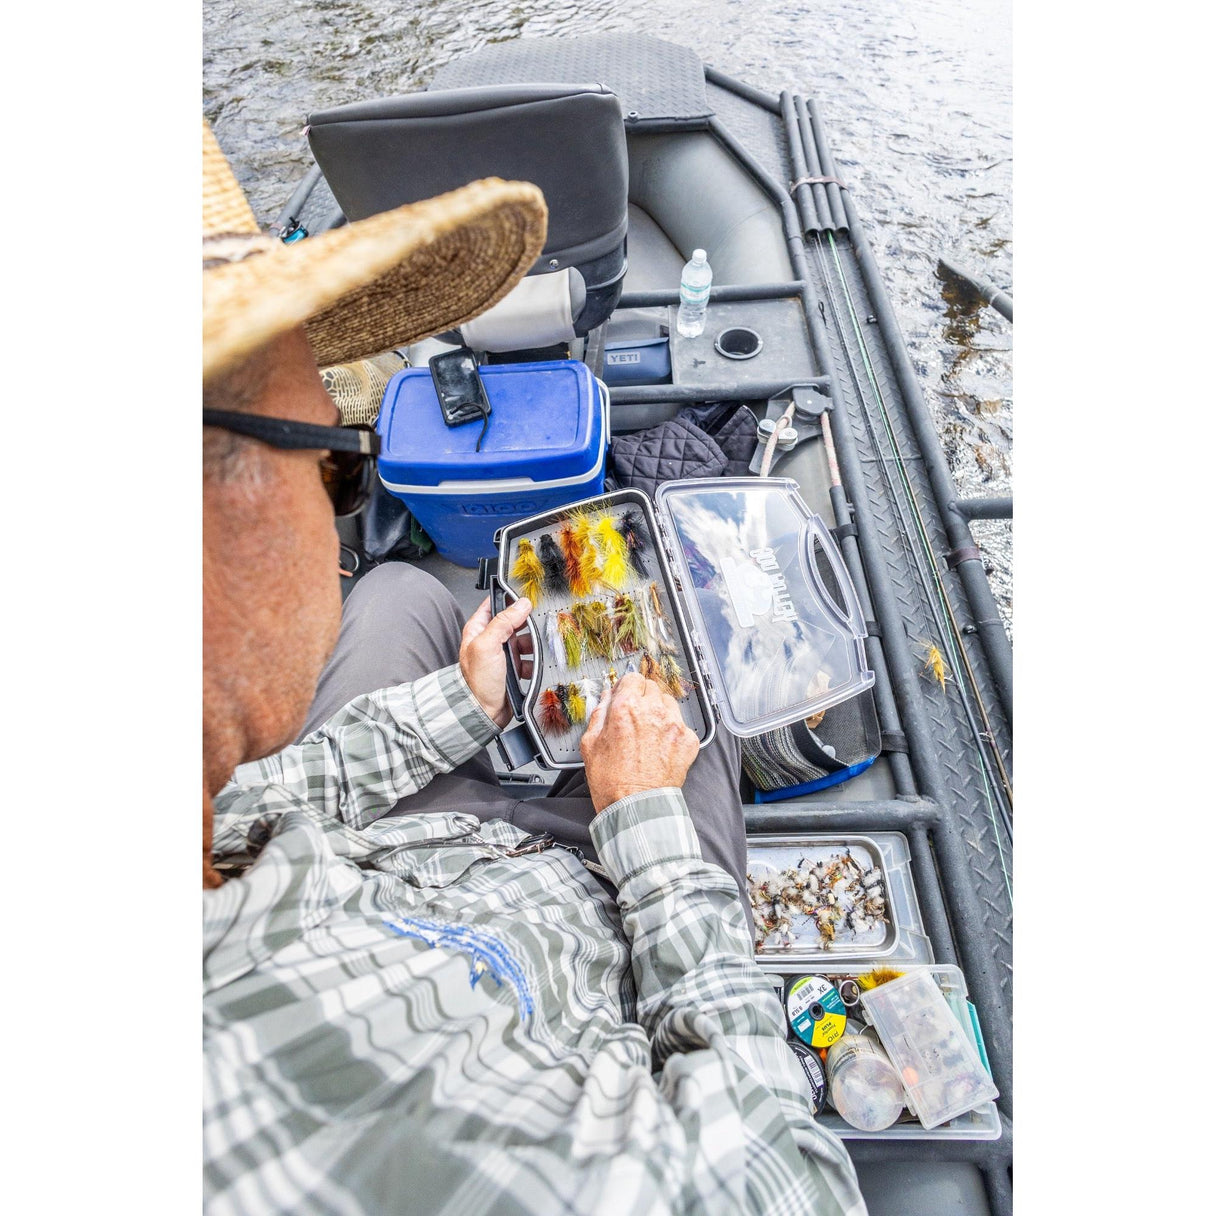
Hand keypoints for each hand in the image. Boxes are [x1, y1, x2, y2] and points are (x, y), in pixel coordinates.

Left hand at [459, 596, 531, 727]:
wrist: (483, 712)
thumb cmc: (477, 682)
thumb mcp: (487, 645)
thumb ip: (503, 622)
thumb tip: (521, 605)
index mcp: (479, 630)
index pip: (494, 605)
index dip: (508, 599)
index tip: (525, 596)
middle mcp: (490, 640)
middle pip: (514, 622)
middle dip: (527, 623)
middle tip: (538, 622)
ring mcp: (503, 655)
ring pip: (525, 641)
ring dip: (534, 644)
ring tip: (540, 647)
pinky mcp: (513, 668)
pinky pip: (530, 660)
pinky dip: (536, 661)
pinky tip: (537, 664)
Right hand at [579, 672, 698, 811]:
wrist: (637, 807)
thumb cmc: (611, 781)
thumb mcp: (590, 744)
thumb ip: (599, 713)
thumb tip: (607, 696)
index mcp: (626, 707)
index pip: (632, 678)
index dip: (627, 687)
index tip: (626, 695)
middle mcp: (653, 711)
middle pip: (652, 687)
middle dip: (643, 697)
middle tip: (635, 716)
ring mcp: (674, 725)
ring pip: (669, 703)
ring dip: (659, 711)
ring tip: (649, 732)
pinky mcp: (688, 740)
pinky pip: (681, 724)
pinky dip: (672, 731)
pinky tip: (661, 746)